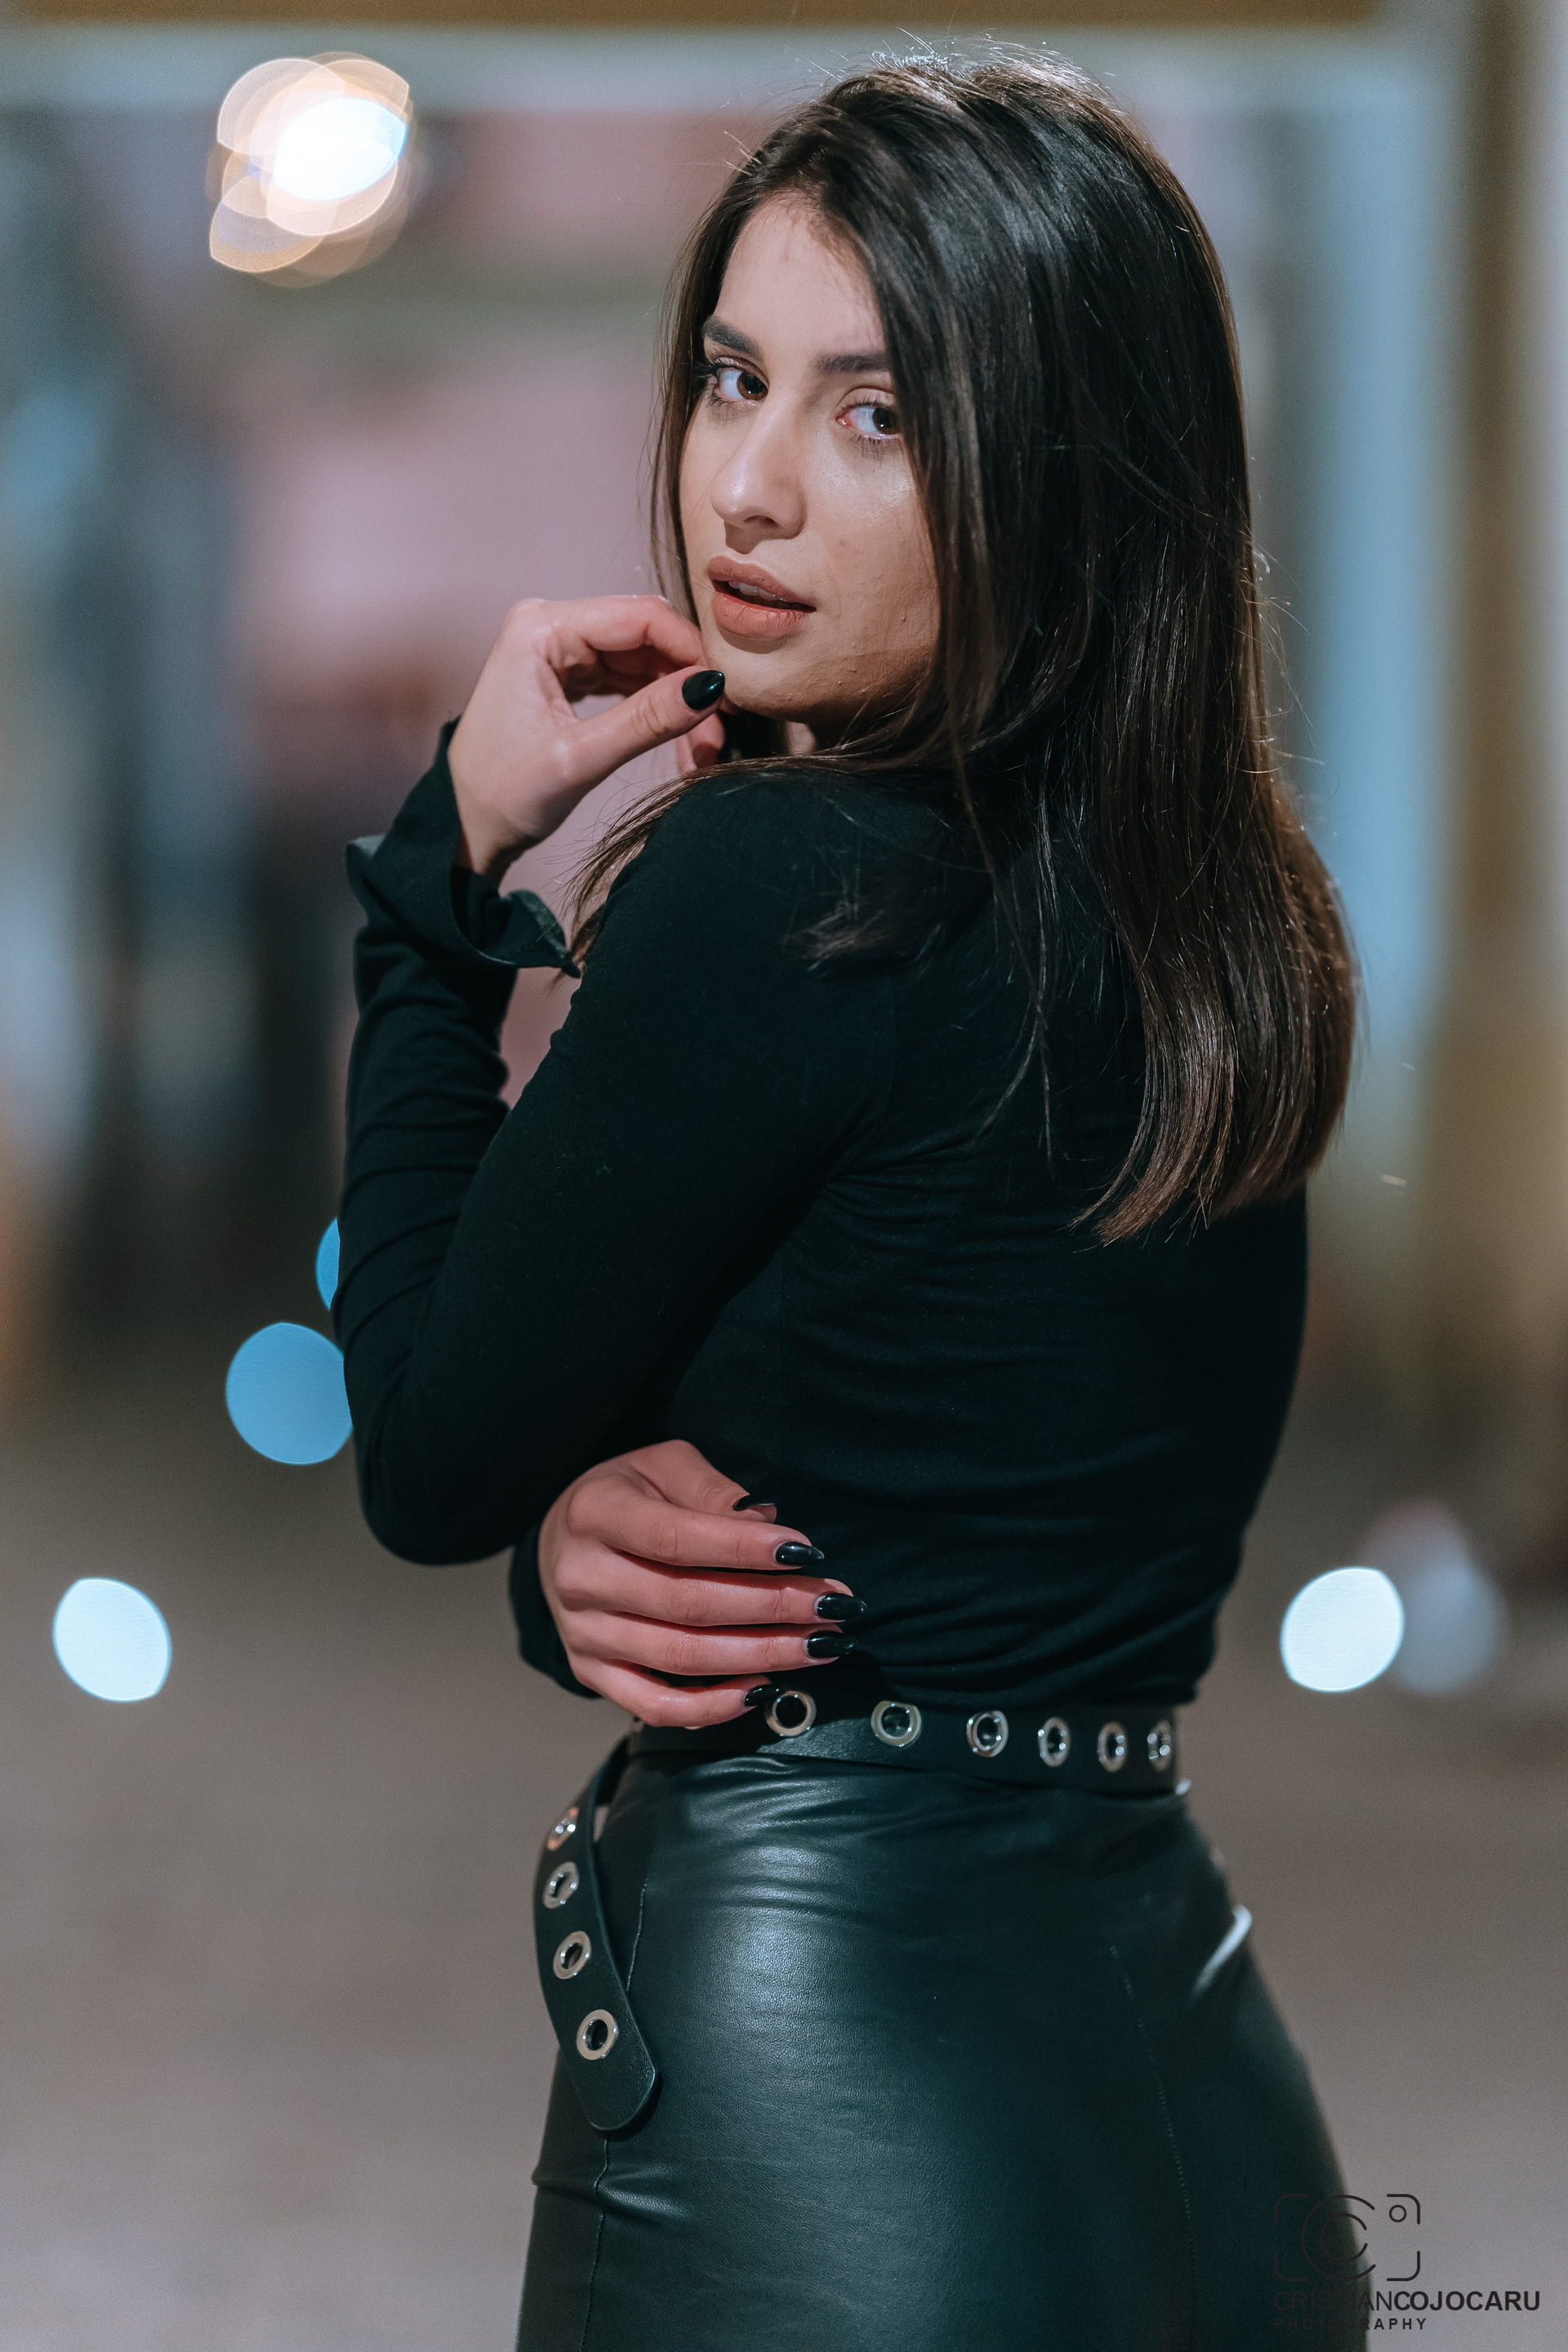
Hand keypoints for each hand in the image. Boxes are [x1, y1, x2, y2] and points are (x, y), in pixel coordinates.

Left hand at [447, 595, 726, 876]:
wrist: (464, 825)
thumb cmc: (503, 793)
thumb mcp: (579, 758)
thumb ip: (646, 720)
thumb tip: (709, 689)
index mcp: (540, 629)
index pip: (639, 616)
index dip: (690, 650)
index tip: (725, 694)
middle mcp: (549, 627)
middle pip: (645, 635)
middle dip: (686, 681)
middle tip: (717, 732)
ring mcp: (559, 650)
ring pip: (642, 660)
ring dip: (674, 700)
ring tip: (701, 747)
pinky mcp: (566, 675)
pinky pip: (626, 679)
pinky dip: (654, 707)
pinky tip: (676, 738)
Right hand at [538, 1439, 858, 1726]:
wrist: (563, 1539)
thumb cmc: (628, 1496)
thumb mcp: (663, 1466)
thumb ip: (711, 1490)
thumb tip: (766, 1522)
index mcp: (595, 1513)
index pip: (676, 1538)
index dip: (744, 1549)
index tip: (806, 1552)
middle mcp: (582, 1578)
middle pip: (689, 1603)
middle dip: (773, 1606)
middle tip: (832, 1605)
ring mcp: (584, 1633)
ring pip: (682, 1657)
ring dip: (762, 1655)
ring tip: (819, 1644)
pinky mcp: (593, 1674)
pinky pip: (657, 1707)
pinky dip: (714, 1707)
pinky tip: (765, 1689)